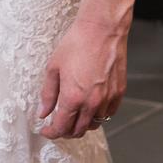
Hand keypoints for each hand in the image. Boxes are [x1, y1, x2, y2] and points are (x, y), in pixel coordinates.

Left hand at [36, 7, 127, 139]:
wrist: (102, 30)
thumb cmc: (76, 44)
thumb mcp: (53, 68)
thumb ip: (48, 94)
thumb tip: (43, 112)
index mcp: (73, 98)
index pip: (61, 127)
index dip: (52, 133)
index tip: (46, 130)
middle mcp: (92, 103)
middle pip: (78, 131)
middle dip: (65, 131)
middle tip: (58, 124)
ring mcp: (108, 99)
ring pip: (94, 124)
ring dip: (82, 125)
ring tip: (74, 116)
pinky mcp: (119, 93)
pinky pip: (108, 114)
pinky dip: (98, 116)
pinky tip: (90, 107)